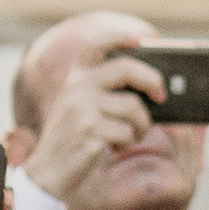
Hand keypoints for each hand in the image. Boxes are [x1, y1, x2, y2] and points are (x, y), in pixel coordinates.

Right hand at [23, 41, 165, 206]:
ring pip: (134, 107)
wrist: (48, 172)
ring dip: (140, 126)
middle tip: (161, 96)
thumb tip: (152, 87)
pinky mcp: (89, 130)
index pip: (94, 44)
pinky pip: (127, 131)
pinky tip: (112, 148)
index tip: (140, 40)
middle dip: (152, 81)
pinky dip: (127, 142)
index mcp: (76, 78)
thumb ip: (107, 93)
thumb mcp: (83, 109)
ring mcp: (82, 108)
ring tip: (127, 136)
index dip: (119, 37)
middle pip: (126, 68)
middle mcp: (77, 87)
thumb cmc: (73, 140)